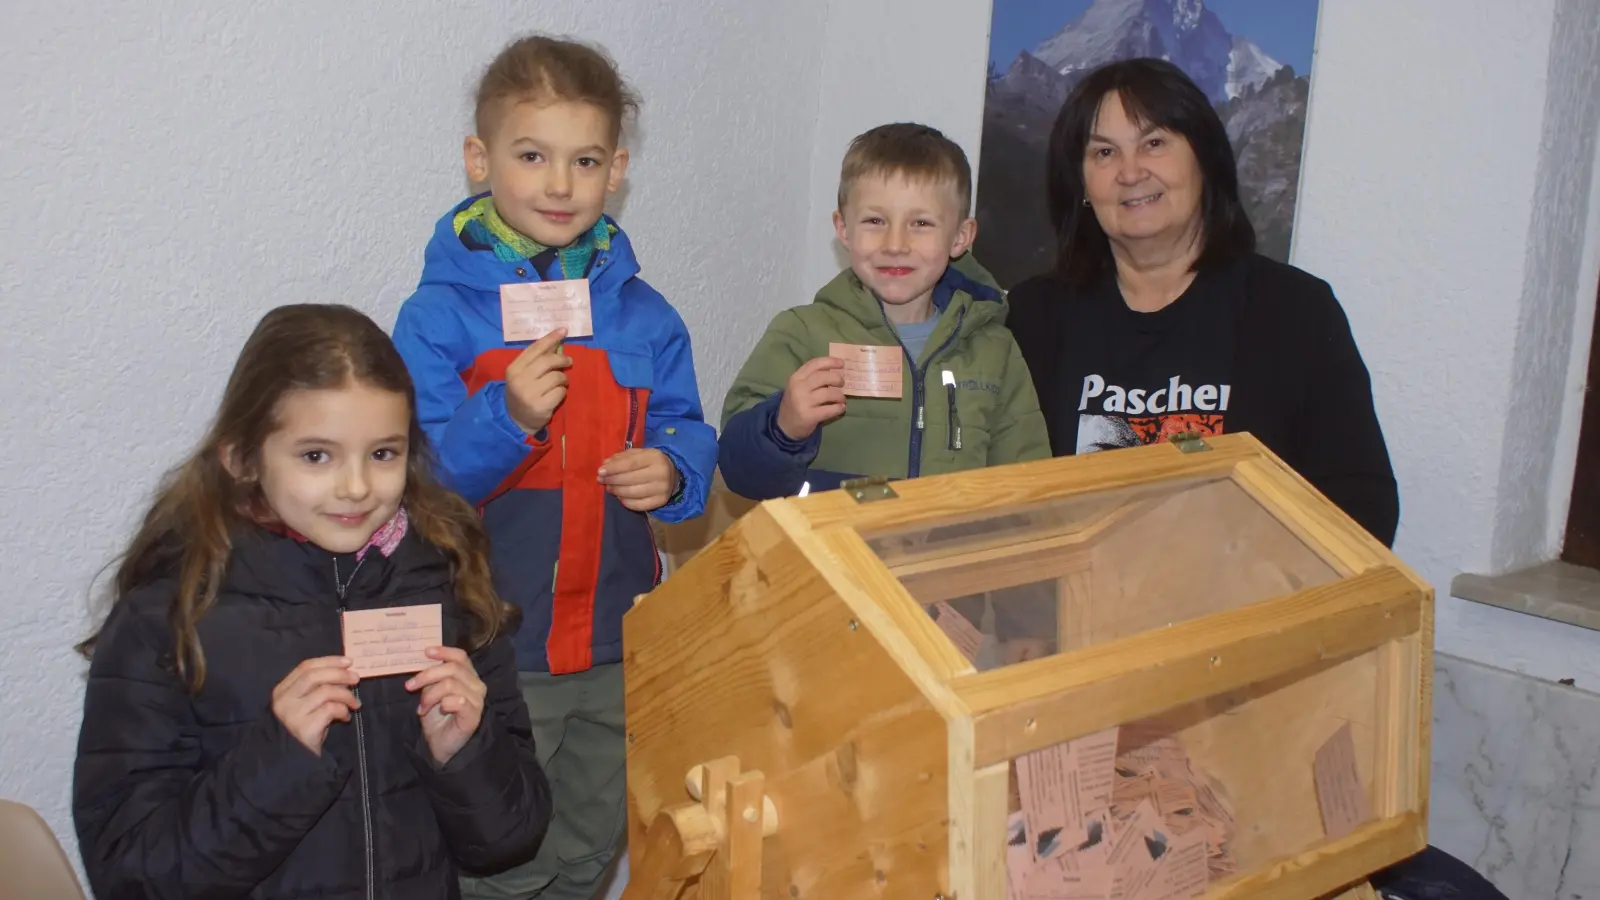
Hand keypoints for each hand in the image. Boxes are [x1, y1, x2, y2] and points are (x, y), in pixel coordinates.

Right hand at [271, 657, 359, 755]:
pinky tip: (345, 718)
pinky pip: (330, 709)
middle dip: (339, 674)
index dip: (329, 661)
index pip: (305, 667)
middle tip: (356, 678)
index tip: (348, 662)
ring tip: (355, 704)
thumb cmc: (303, 729)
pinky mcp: (304, 727)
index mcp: (282, 690)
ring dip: (346, 695)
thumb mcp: (307, 705)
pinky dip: (343, 710)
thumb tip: (346, 673)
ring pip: (325, 691)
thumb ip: (318, 689)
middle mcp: (284, 700)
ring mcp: (292, 714)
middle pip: (314, 676)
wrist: (292, 760)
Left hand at [405, 647, 487, 765]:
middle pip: (452, 668)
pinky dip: (443, 704)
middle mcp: (476, 685)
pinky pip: (458, 701)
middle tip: (410, 686)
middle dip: (427, 675)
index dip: (444, 651)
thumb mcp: (431, 692)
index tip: (425, 652)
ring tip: (422, 706)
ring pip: (451, 684)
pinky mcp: (474, 715)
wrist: (441, 745)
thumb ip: (431, 677)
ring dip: (430, 694)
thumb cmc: (437, 718)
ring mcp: (477, 700)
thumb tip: (420, 660)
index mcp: (467, 676)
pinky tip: (438, 711)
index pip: (460, 657)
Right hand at [504, 329, 573, 434]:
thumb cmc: (523, 391)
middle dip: (562, 359)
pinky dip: (562, 392)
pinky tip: (556, 395)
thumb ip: (538, 359)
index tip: (564, 330)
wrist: (515, 419)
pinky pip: (560, 392)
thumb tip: (558, 342)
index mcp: (514, 368)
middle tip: (569, 361)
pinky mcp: (541, 406)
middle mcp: (520, 380)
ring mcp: (530, 394)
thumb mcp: (524, 373)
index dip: (550, 338)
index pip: (535, 349)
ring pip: (557, 377)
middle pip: (548, 361)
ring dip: (563, 378)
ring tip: (559, 383)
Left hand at [598, 448, 678, 511]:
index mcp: (655, 457)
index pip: (630, 464)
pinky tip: (620, 496)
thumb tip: (605, 464)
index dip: (613, 468)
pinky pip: (637, 505)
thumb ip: (621, 458)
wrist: (673, 474)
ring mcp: (662, 489)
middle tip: (601, 480)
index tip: (600, 472)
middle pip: (630, 479)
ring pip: (632, 493)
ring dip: (617, 491)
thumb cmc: (650, 462)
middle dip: (612, 480)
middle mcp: (660, 473)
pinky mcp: (660, 502)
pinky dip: (625, 501)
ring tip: (609, 488)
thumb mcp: (638, 454)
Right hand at [776, 357, 846, 440]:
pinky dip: (839, 408)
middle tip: (842, 383)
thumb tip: (836, 370)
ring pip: (829, 393)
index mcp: (796, 377)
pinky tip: (841, 408)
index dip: (830, 362)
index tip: (842, 363)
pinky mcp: (809, 416)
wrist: (784, 425)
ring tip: (842, 399)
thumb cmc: (795, 402)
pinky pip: (830, 409)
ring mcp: (803, 402)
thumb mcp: (798, 386)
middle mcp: (798, 387)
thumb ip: (812, 377)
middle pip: (823, 377)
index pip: (815, 364)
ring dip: (840, 396)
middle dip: (837, 379)